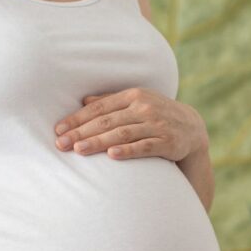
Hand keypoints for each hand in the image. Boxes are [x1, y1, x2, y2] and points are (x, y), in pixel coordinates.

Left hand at [54, 87, 206, 161]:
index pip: (99, 108)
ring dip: (99, 142)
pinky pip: (145, 147)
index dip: (77, 119)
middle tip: (61, 143)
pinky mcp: (168, 142)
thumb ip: (111, 102)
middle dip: (81, 132)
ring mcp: (157, 124)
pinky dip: (128, 150)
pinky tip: (111, 155)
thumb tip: (84, 101)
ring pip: (122, 133)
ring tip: (79, 150)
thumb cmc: (157, 114)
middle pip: (107, 121)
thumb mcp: (137, 102)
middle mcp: (144, 107)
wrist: (192, 128)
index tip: (58, 130)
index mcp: (134, 95)